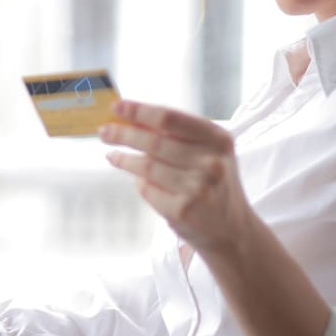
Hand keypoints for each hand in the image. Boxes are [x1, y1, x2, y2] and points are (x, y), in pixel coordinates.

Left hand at [99, 100, 255, 259]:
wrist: (231, 229)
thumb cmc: (212, 183)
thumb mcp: (206, 152)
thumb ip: (175, 135)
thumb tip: (130, 118)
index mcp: (218, 139)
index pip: (169, 118)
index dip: (139, 110)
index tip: (117, 106)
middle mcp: (211, 162)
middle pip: (154, 142)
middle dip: (124, 134)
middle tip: (104, 131)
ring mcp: (198, 188)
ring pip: (146, 167)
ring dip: (124, 159)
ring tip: (112, 155)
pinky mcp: (183, 210)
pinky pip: (147, 189)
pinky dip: (138, 182)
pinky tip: (135, 179)